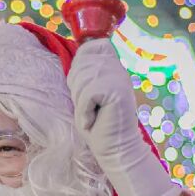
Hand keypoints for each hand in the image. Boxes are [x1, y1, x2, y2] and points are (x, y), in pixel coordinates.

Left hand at [67, 39, 180, 195]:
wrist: (115, 149)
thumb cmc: (97, 125)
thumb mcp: (86, 94)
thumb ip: (83, 74)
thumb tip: (74, 59)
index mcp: (112, 66)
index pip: (90, 46)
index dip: (80, 65)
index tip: (86, 90)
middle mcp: (118, 68)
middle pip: (81, 63)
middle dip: (77, 89)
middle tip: (90, 108)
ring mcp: (119, 78)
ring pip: (82, 79)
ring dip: (80, 102)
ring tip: (92, 114)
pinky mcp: (117, 91)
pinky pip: (87, 94)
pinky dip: (85, 111)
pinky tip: (94, 120)